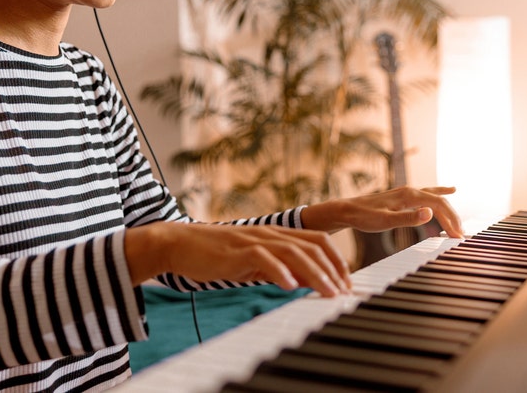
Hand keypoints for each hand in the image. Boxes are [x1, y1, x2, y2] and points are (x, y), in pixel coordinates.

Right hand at [125, 222, 351, 296]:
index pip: (318, 241)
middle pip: (312, 246)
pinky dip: (278, 271)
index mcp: (276, 235)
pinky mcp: (236, 250)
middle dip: (333, 269)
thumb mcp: (254, 263)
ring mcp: (254, 240)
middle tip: (344, 292)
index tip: (346, 282)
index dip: (337, 260)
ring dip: (315, 273)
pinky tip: (289, 285)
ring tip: (327, 292)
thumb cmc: (216, 255)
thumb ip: (280, 268)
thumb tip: (305, 280)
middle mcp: (270, 233)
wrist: (180, 244)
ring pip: (294, 252)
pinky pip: (262, 258)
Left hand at [301, 186, 464, 238]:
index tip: (458, 236)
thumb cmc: (365, 217)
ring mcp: (408, 192)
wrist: (348, 210)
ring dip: (449, 209)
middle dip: (453, 218)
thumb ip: (408, 218)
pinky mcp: (404, 197)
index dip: (451, 220)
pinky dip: (442, 192)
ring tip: (459, 222)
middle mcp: (411, 190)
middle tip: (460, 236)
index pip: (439, 205)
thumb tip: (430, 213)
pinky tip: (451, 189)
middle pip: (440, 201)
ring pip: (436, 197)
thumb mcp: (386, 221)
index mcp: (410, 195)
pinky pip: (429, 193)